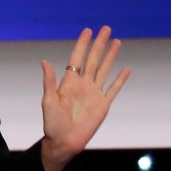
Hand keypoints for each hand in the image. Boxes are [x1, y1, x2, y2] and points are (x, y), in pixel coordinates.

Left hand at [39, 26, 130, 170]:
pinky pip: (114, 89)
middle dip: (99, 44)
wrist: (64, 142)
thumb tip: (44, 61)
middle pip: (93, 59)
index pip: (77, 58)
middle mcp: (83, 85)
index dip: (82, 44)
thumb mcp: (48, 101)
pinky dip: (120, 79)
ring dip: (110, 56)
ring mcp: (94, 93)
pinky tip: (126, 68)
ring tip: (117, 42)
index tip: (88, 30)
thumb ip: (49, 81)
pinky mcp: (103, 105)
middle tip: (106, 28)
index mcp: (69, 82)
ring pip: (104, 70)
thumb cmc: (52, 124)